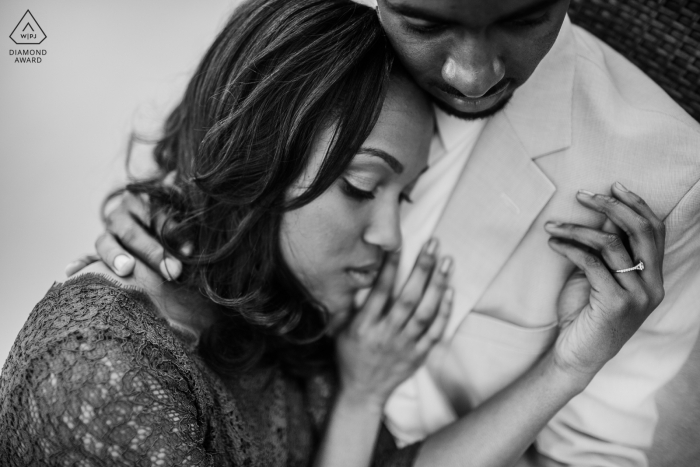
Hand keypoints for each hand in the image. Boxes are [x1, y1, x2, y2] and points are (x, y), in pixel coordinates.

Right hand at [81, 191, 182, 279]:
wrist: (150, 214)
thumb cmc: (172, 218)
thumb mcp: (179, 215)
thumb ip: (183, 229)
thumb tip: (189, 252)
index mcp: (145, 200)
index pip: (158, 215)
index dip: (174, 233)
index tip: (189, 253)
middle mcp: (123, 214)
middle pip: (133, 232)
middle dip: (153, 253)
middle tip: (172, 271)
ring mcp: (108, 232)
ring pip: (106, 242)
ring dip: (116, 256)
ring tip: (126, 269)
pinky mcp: (101, 248)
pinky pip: (87, 255)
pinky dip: (80, 262)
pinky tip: (71, 271)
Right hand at [335, 239, 452, 406]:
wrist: (363, 392)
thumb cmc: (350, 357)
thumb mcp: (344, 331)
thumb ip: (354, 306)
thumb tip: (363, 278)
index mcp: (365, 326)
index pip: (380, 291)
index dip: (390, 267)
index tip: (398, 245)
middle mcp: (386, 334)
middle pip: (408, 298)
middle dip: (422, 269)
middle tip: (433, 244)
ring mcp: (405, 346)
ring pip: (425, 312)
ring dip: (437, 285)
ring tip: (447, 262)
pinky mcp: (418, 356)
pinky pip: (434, 332)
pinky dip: (444, 312)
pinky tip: (450, 292)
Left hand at [545, 182, 665, 381]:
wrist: (576, 355)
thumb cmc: (584, 315)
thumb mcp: (597, 277)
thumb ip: (604, 251)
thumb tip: (598, 213)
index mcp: (653, 278)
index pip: (655, 230)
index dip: (636, 204)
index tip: (612, 186)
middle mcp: (652, 286)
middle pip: (641, 231)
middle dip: (611, 206)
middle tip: (582, 195)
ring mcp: (637, 296)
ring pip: (611, 244)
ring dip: (577, 228)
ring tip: (553, 226)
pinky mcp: (615, 304)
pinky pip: (591, 263)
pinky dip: (569, 247)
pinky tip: (553, 243)